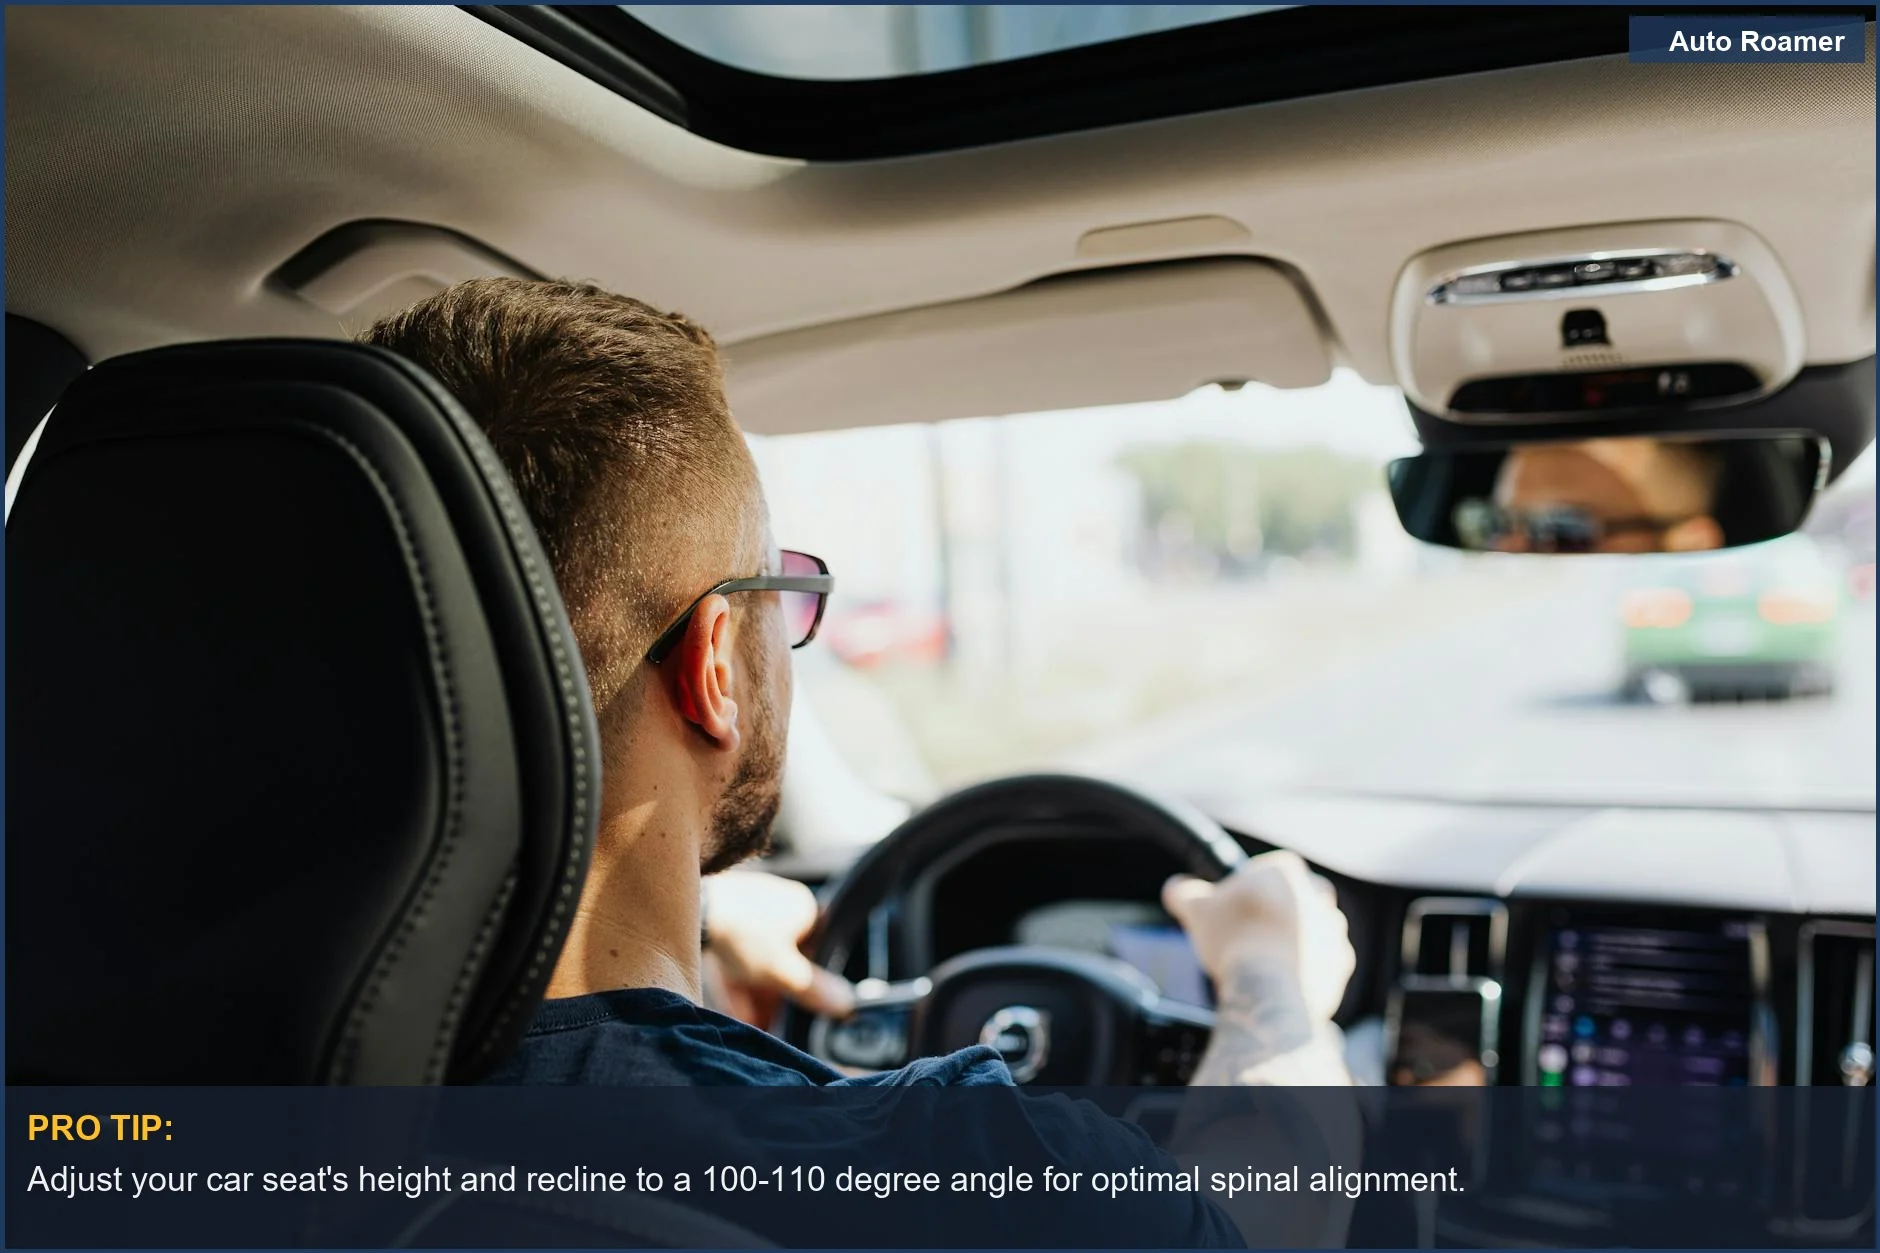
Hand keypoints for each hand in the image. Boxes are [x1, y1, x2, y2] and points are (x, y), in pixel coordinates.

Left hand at [702, 869, 854, 1026]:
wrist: (692, 910)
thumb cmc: (742, 932)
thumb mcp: (783, 971)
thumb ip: (814, 990)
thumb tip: (846, 1004)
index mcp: (804, 908)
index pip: (822, 947)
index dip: (814, 979)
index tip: (809, 1005)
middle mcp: (780, 904)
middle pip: (787, 958)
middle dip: (779, 994)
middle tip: (777, 1020)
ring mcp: (749, 910)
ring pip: (760, 960)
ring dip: (757, 993)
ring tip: (755, 1022)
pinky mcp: (723, 920)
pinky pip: (736, 956)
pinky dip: (738, 983)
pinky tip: (736, 1011)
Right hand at [1162, 850, 1353, 1022]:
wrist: (1268, 990)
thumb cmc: (1235, 940)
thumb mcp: (1196, 909)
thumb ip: (1184, 892)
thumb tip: (1175, 888)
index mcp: (1287, 872)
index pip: (1271, 868)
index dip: (1250, 886)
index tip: (1237, 906)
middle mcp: (1319, 896)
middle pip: (1297, 897)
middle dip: (1280, 911)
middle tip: (1253, 932)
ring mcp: (1333, 931)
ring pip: (1314, 929)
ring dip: (1296, 940)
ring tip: (1265, 959)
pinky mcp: (1340, 964)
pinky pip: (1323, 962)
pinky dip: (1307, 968)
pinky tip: (1282, 978)